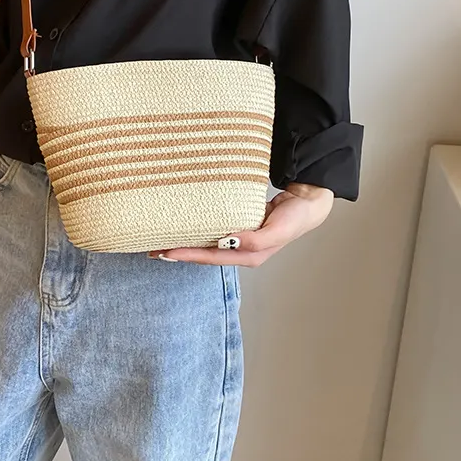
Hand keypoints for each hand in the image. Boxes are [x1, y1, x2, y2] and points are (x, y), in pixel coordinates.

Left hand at [149, 183, 334, 266]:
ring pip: (206, 244)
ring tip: (163, 240)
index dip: (187, 255)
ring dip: (186, 243)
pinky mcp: (238, 227)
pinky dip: (198, 231)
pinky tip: (186, 227)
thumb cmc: (294, 217)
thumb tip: (230, 241)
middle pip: (203, 255)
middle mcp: (240, 251)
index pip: (210, 257)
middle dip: (179, 252)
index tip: (166, 250)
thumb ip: (256, 239)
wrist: (307, 203)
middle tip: (153, 247)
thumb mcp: (278, 229)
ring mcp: (239, 240)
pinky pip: (214, 232)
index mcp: (248, 255)